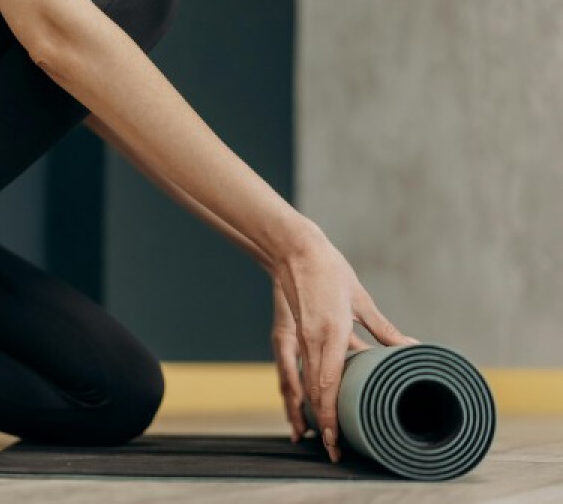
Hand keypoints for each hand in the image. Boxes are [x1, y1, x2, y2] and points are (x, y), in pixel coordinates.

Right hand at [271, 219, 417, 462]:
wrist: (294, 251)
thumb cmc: (329, 271)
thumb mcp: (361, 300)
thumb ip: (383, 330)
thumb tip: (411, 349)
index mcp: (332, 333)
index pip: (328, 386)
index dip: (331, 417)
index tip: (335, 440)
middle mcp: (312, 340)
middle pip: (314, 393)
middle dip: (323, 424)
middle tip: (333, 451)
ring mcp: (297, 339)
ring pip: (301, 385)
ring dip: (306, 412)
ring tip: (311, 436)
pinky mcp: (290, 334)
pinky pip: (294, 369)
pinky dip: (299, 390)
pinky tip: (304, 403)